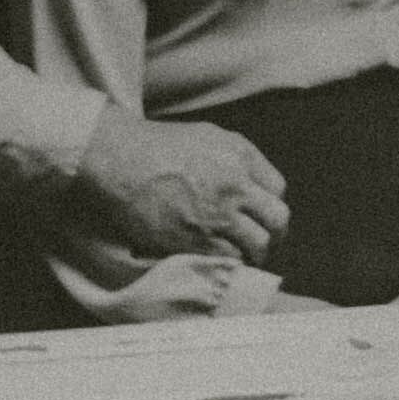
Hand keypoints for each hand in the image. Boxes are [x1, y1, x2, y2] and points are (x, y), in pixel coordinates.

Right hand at [71, 110, 288, 261]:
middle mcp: (235, 185)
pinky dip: (231, 263)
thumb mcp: (207, 136)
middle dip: (274, 233)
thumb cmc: (157, 147)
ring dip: (255, 254)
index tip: (260, 214)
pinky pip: (231, 261)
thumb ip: (237, 157)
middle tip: (263, 241)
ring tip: (244, 256)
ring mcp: (217, 215)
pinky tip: (221, 259)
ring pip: (259, 246)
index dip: (269, 204)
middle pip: (278, 220)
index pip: (278, 189)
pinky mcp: (197, 240)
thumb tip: (255, 184)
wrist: (119, 161)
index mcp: (239, 156)